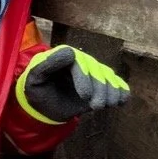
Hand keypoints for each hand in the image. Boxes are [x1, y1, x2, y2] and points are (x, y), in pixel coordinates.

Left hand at [16, 45, 131, 124]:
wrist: (44, 104)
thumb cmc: (37, 89)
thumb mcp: (35, 78)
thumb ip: (48, 64)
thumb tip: (69, 52)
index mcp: (62, 55)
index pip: (78, 60)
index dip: (84, 77)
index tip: (85, 95)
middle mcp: (81, 61)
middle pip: (96, 70)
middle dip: (100, 88)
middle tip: (96, 106)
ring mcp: (92, 73)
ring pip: (108, 77)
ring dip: (112, 91)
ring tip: (108, 106)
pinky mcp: (101, 85)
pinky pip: (116, 84)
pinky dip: (122, 92)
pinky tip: (121, 102)